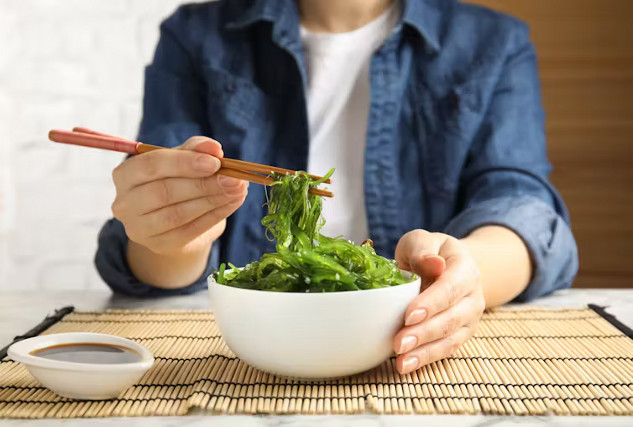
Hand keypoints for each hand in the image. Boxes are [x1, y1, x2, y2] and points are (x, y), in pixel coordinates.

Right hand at [111, 136, 247, 256]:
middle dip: (204, 184)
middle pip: (164, 192)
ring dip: (213, 200)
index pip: (152, 165)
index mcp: (125, 175)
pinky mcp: (159, 245)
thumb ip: (195, 149)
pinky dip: (215, 215)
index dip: (185, 163)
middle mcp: (125, 204)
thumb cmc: (176, 181)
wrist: (175, 219)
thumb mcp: (183, 160)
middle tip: (234, 179)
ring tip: (238, 190)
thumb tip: (214, 148)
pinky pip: (190, 231)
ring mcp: (139, 229)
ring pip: (178, 214)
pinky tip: (233, 203)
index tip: (215, 162)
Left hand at [393, 229, 484, 373]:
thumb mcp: (422, 241)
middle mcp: (473, 295)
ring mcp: (469, 318)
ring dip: (425, 352)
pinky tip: (406, 366)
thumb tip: (433, 263)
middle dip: (424, 333)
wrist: (447, 264)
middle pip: (451, 318)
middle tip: (398, 343)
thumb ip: (423, 250)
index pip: (450, 288)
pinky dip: (426, 359)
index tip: (409, 315)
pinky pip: (445, 349)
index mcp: (465, 268)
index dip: (431, 303)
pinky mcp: (460, 334)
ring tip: (401, 362)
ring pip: (450, 338)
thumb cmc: (428, 252)